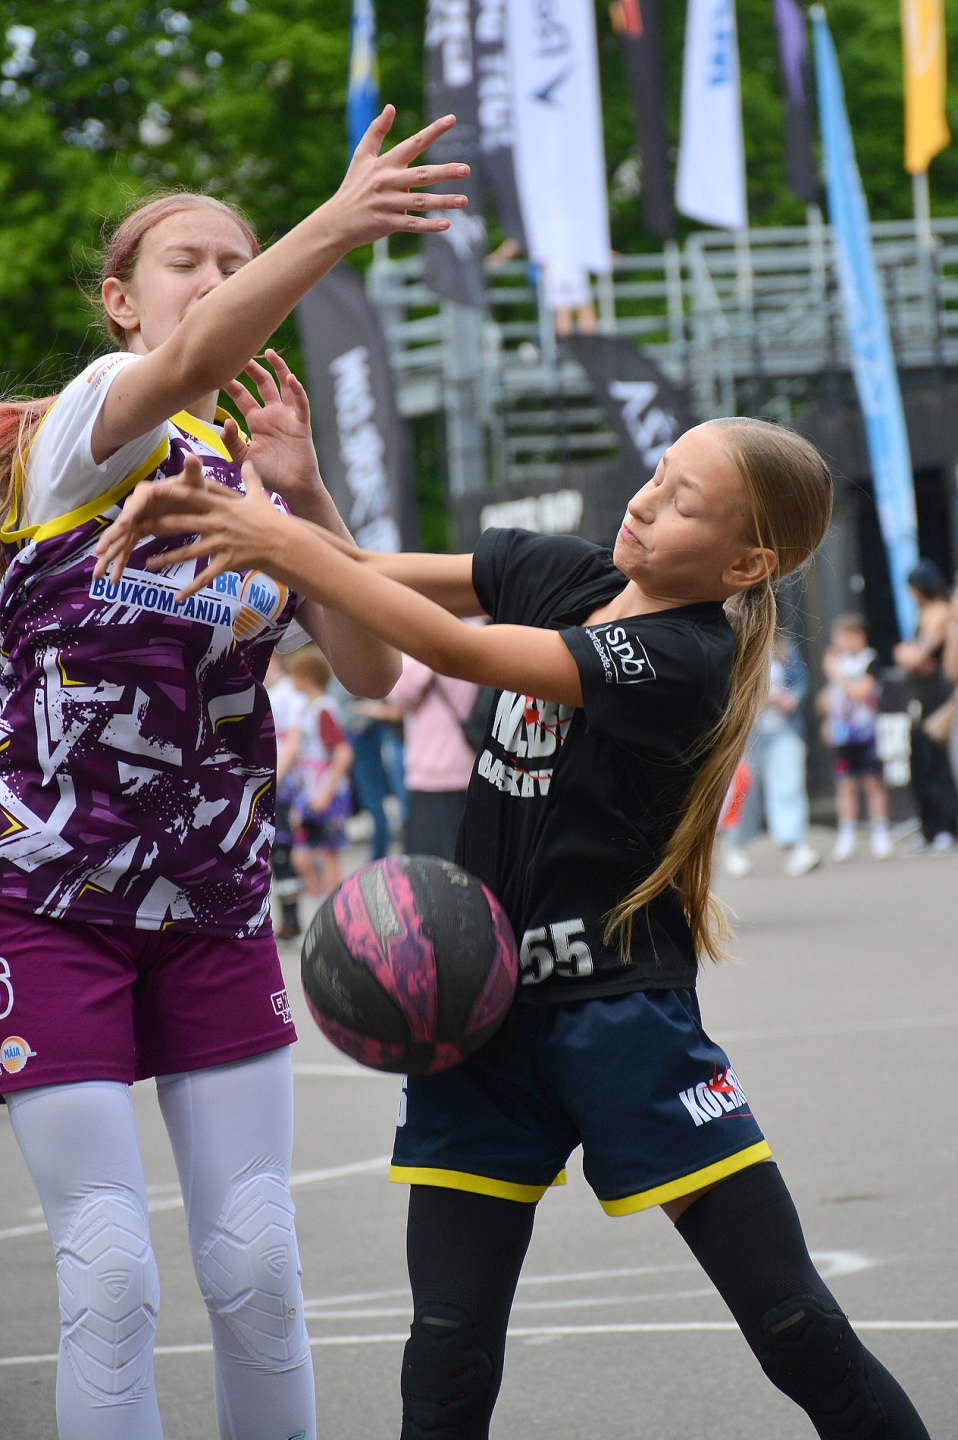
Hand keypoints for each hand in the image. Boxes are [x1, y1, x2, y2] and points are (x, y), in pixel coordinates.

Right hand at [93, 453, 213, 583]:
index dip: (129, 514)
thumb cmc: (193, 488)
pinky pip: (127, 548)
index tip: (124, 527)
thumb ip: (192, 471)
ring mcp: (136, 520)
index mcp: (147, 493)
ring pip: (119, 540)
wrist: (193, 500)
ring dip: (109, 558)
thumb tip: (193, 457)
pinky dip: (120, 563)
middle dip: (109, 540)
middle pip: (120, 524)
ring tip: (98, 576)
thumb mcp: (194, 481)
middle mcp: (136, 506)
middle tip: (100, 554)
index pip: (136, 503)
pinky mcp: (140, 531)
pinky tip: (113, 579)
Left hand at [94, 456, 285, 599]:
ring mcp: (221, 544)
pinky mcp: (226, 562)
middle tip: (136, 529)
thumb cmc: (271, 519)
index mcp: (221, 506)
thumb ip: (250, 478)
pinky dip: (191, 589)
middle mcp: (217, 524)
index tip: (152, 490)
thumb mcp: (259, 496)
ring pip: (188, 553)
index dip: (171, 493)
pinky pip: (205, 577)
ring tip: (147, 564)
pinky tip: (177, 598)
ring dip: (166, 559)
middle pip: (181, 524)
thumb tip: (248, 462)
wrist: (284, 543)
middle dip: (157, 526)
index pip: (192, 496)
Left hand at [222, 348, 321, 506]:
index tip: (218, 370)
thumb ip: (232, 441)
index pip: (242, 395)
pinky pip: (300, 403)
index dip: (231, 383)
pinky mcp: (302, 424)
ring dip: (278, 369)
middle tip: (241, 352)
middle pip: (262, 384)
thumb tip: (228, 421)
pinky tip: (290, 379)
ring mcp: (288, 417)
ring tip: (269, 353)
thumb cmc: (268, 475)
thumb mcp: (243, 458)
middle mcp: (272, 414)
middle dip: (252, 368)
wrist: (292, 488)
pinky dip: (296, 390)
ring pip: (283, 386)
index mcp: (256, 421)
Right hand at [327, 105, 469, 247]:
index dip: (433, 131)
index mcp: (385, 164)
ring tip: (464, 200)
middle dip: (445, 171)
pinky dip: (429, 225)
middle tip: (466, 169)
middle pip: (421, 175)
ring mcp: (388, 204)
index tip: (452, 119)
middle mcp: (387, 182)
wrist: (337, 221)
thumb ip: (376, 131)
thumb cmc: (354, 186)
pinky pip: (412, 225)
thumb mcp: (361, 156)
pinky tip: (447, 224)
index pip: (413, 143)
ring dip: (443, 201)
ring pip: (420, 202)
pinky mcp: (387, 224)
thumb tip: (391, 107)